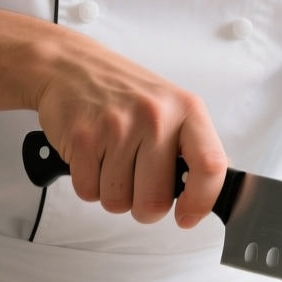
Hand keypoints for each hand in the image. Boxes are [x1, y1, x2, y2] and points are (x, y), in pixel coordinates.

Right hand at [29, 34, 226, 228]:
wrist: (71, 66)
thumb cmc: (125, 92)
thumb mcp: (172, 108)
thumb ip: (192, 149)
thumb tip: (205, 195)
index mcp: (187, 111)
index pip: (210, 166)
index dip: (201, 202)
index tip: (187, 215)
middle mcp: (155, 117)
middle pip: (156, 201)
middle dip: (144, 206)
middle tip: (137, 184)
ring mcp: (118, 127)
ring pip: (118, 202)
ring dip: (113, 193)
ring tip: (112, 161)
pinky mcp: (83, 138)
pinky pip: (89, 193)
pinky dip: (88, 184)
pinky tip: (92, 157)